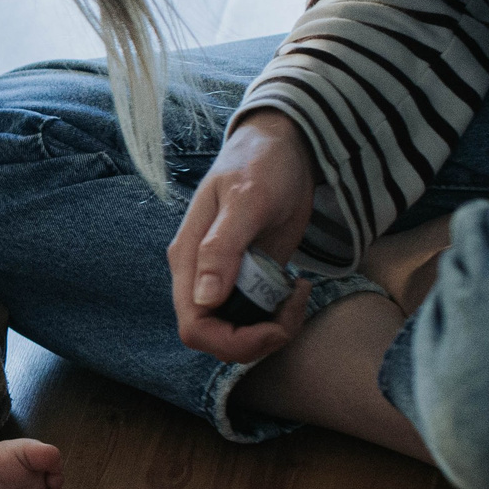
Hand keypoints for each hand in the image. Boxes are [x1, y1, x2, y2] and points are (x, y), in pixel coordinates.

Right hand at [170, 107, 316, 362]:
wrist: (282, 147)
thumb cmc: (260, 165)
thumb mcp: (245, 201)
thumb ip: (222, 249)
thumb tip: (206, 300)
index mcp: (189, 261)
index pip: (195, 327)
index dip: (233, 341)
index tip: (274, 325)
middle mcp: (200, 276)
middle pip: (215, 338)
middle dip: (257, 339)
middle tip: (294, 309)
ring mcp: (223, 279)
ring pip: (236, 332)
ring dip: (272, 329)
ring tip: (299, 295)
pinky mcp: (247, 278)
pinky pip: (255, 317)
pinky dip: (279, 316)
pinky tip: (297, 289)